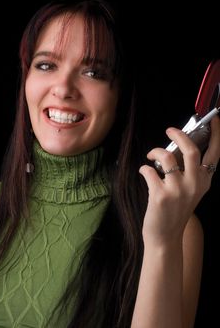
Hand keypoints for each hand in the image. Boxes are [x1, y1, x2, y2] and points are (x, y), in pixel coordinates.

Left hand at [139, 116, 219, 245]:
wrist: (165, 237)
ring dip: (155, 151)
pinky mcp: (160, 195)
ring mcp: (178, 190)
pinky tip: (145, 172)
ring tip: (151, 155)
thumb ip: (190, 172)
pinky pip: (149, 170)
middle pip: (191, 150)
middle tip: (170, 130)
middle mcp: (194, 184)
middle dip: (179, 135)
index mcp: (204, 182)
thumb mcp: (190, 192)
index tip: (214, 120)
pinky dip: (144, 168)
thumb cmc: (175, 211)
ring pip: (167, 157)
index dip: (215, 134)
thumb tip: (177, 147)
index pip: (214, 154)